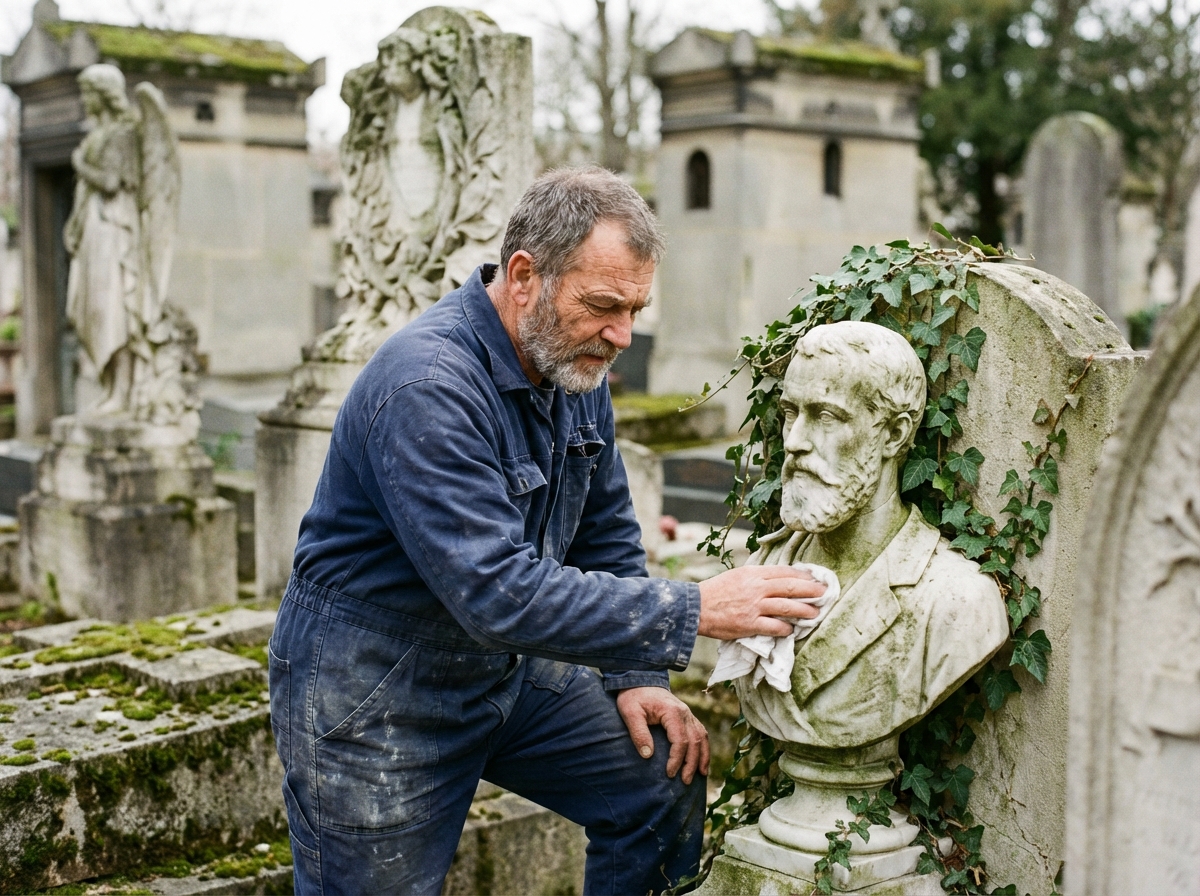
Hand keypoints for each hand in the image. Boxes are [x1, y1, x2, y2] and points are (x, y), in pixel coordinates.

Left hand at [616, 687, 709, 784]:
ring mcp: (688, 714)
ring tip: (700, 776)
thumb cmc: (633, 697)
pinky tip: (702, 761)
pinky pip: (701, 733)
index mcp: (672, 712)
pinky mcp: (687, 717)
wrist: (639, 680)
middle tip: (685, 782)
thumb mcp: (630, 712)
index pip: (680, 740)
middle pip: (695, 742)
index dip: (677, 759)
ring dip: (703, 757)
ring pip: (702, 738)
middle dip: (691, 764)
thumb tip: (648, 755)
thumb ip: (638, 732)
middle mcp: (685, 713)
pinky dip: (704, 748)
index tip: (669, 774)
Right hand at [697, 566, 825, 640]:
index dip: (803, 575)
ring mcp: (754, 606)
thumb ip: (757, 577)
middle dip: (811, 590)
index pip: (785, 572)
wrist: (696, 607)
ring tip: (816, 613)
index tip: (815, 578)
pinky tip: (792, 630)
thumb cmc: (716, 591)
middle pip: (791, 587)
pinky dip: (786, 629)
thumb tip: (778, 579)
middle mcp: (757, 587)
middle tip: (825, 593)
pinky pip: (775, 627)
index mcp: (753, 573)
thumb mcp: (737, 575)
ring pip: (788, 607)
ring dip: (805, 610)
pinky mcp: (750, 624)